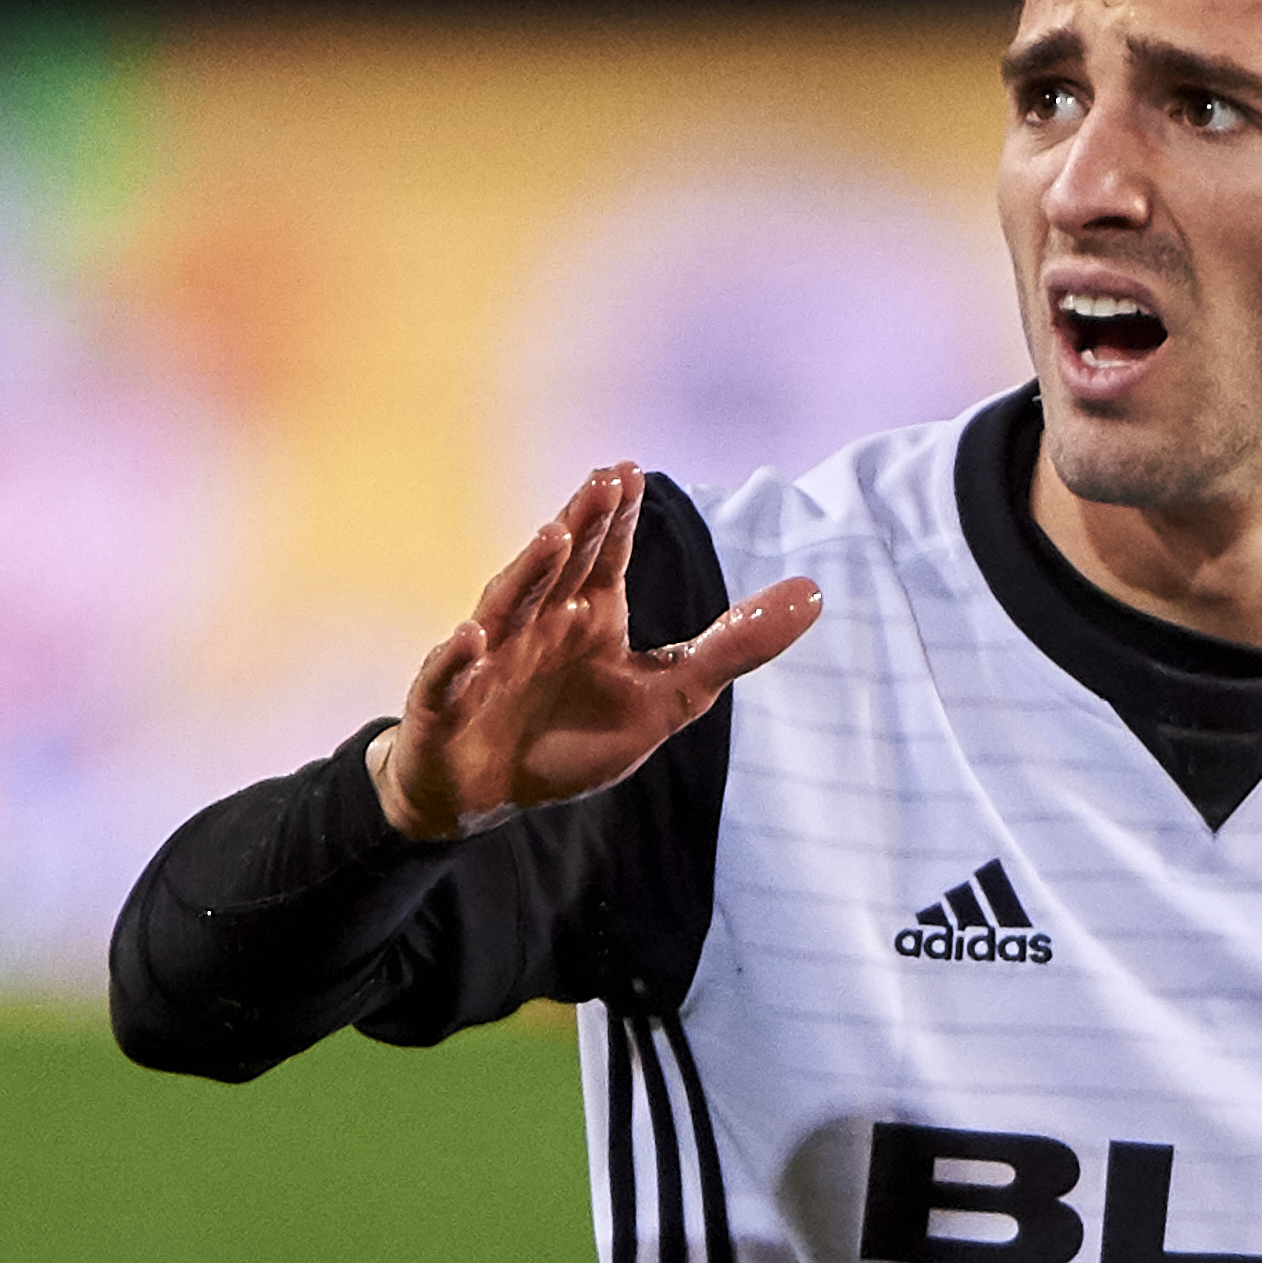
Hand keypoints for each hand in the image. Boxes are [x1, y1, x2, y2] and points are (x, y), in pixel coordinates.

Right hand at [369, 464, 820, 841]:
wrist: (489, 792)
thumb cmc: (573, 736)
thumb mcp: (669, 696)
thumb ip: (734, 646)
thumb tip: (813, 593)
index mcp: (585, 617)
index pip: (602, 557)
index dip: (616, 518)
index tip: (632, 470)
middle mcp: (535, 626)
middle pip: (559, 567)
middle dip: (581, 525)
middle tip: (604, 479)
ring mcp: (488, 661)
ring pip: (507, 608)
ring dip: (527, 572)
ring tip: (553, 536)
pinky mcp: (447, 706)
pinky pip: (449, 679)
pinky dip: (458, 659)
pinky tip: (474, 637)